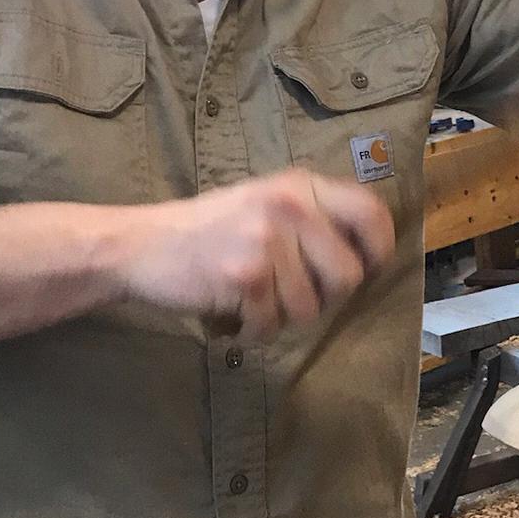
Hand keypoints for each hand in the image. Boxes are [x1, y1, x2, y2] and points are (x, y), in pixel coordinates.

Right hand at [117, 169, 394, 341]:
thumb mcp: (266, 203)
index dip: (378, 250)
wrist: (140, 245)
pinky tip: (233, 313)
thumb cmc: (209, 231)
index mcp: (300, 186)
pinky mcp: (246, 275)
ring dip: (281, 318)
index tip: (365, 269)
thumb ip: (315, 218)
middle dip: (322, 299)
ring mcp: (267, 239)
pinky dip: (253, 331)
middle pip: (348, 276)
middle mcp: (290, 206)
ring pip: (310, 308)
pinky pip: (273, 323)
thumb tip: (370, 259)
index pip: (372, 213)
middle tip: (287, 294)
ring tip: (252, 299)